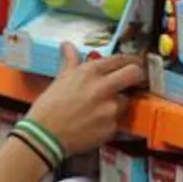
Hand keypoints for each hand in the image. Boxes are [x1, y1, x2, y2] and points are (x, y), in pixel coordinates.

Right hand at [25, 44, 145, 157]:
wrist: (44, 136)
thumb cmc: (49, 106)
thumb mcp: (60, 79)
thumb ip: (70, 61)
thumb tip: (67, 45)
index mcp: (90, 72)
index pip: (121, 59)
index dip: (131, 61)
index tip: (136, 64)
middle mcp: (104, 87)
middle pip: (135, 74)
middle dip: (138, 76)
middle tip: (134, 82)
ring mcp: (110, 108)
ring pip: (126, 101)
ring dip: (118, 104)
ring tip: (101, 110)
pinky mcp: (112, 127)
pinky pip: (118, 121)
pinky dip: (110, 122)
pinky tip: (95, 124)